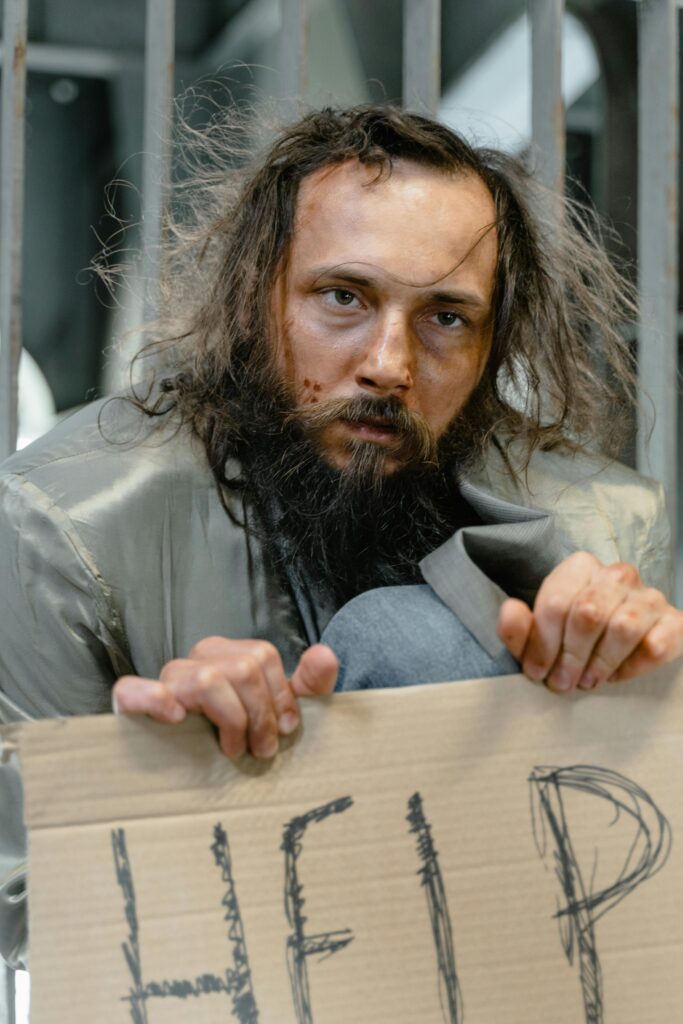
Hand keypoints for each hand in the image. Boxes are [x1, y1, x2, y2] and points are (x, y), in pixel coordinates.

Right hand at [112, 637, 338, 757]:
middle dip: (260, 714)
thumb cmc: (240, 737)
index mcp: (228, 657)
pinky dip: (154, 699)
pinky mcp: (131, 705)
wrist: (187, 775)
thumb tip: (325, 654)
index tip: (288, 729)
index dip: (281, 694)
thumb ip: (308, 685)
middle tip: (262, 750)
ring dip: (229, 720)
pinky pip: (132, 690)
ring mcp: (165, 682)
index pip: (261, 655)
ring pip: (206, 680)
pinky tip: (175, 718)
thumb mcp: (278, 713)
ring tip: (232, 749)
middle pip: (241, 668)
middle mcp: (197, 661)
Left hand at [496, 552, 682, 692]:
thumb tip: (510, 610)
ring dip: (599, 663)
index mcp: (579, 568)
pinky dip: (632, 667)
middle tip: (562, 682)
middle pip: (588, 614)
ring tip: (587, 680)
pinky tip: (616, 675)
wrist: (620, 642)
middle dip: (570, 656)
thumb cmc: (570, 637)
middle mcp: (617, 574)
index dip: (543, 644)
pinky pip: (654, 646)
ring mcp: (649, 596)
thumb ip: (518, 628)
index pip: (556, 603)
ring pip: (623, 628)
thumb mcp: (538, 635)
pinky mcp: (674, 621)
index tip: (537, 671)